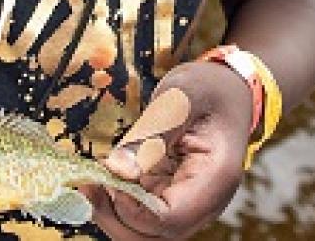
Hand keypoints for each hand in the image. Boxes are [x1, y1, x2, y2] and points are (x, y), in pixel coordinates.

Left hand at [90, 61, 253, 238]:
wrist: (227, 91)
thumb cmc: (209, 89)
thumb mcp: (181, 97)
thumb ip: (152, 133)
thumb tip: (116, 170)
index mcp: (215, 179)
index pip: (171, 218)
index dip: (133, 209)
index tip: (108, 178)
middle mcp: (205, 202)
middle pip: (156, 236)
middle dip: (115, 218)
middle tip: (88, 185)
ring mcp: (188, 204)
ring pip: (146, 233)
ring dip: (112, 214)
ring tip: (90, 181)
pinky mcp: (171, 198)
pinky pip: (142, 216)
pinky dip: (117, 204)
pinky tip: (102, 179)